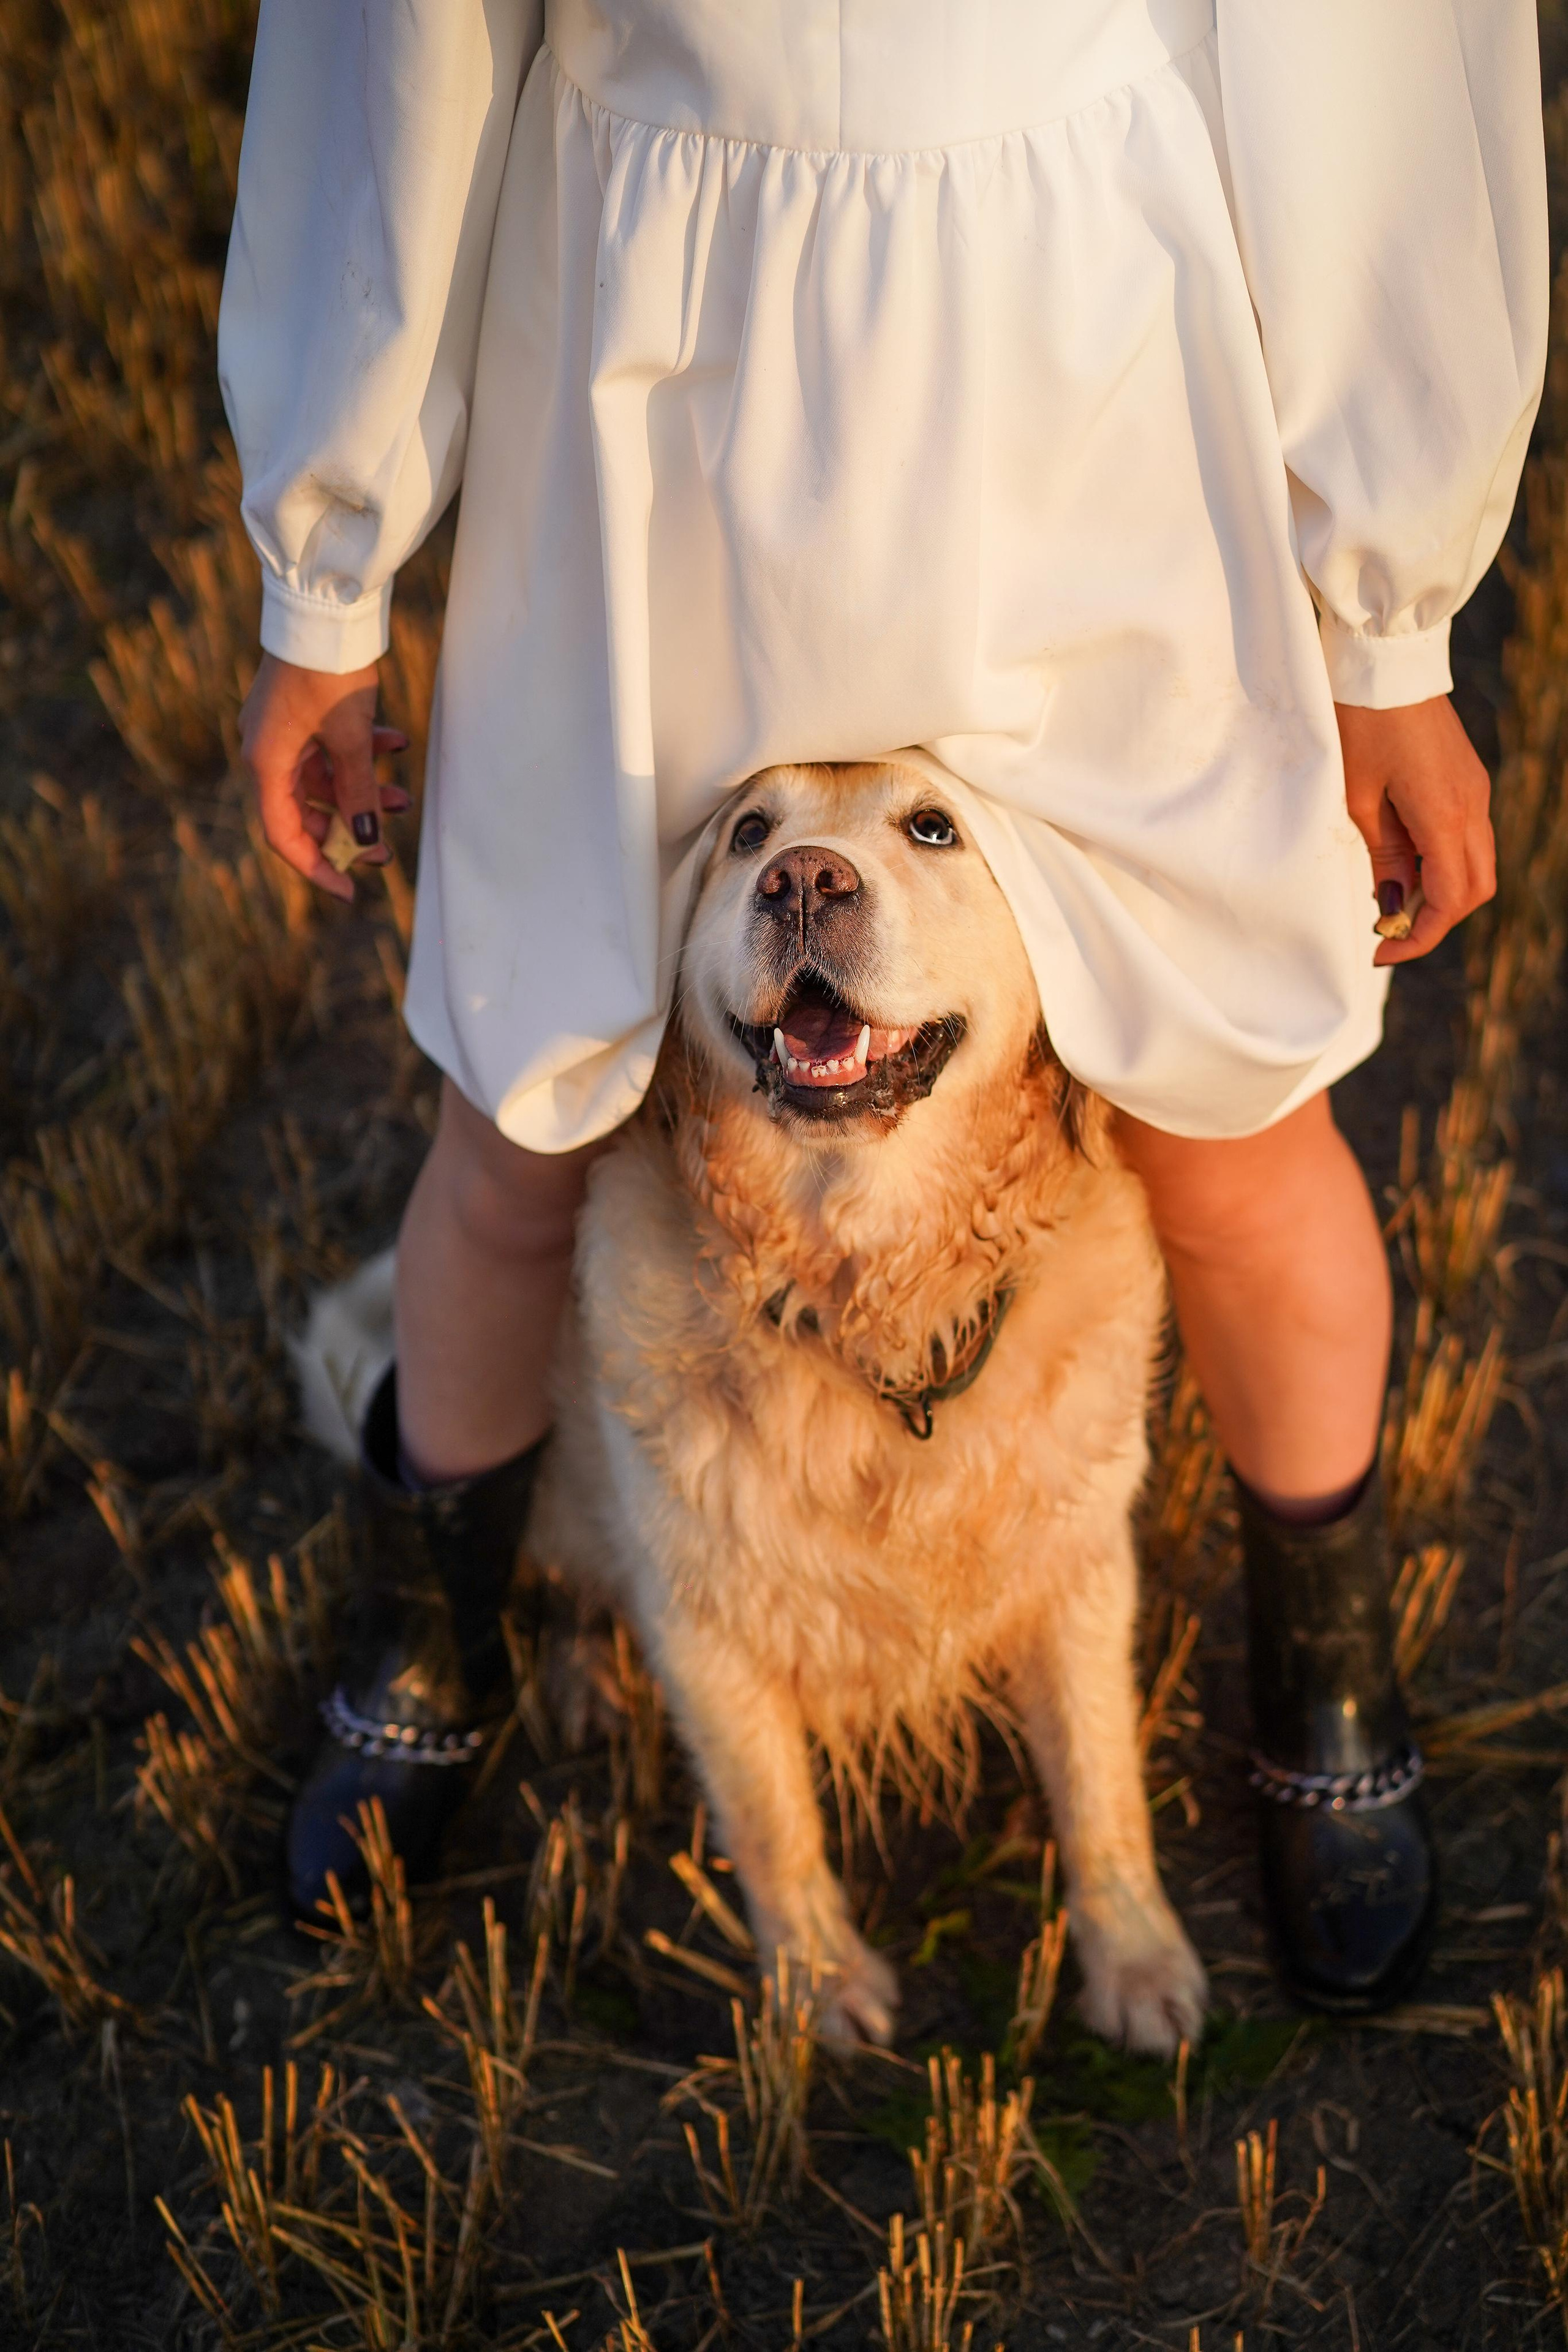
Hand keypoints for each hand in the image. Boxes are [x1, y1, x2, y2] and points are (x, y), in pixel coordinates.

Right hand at [239, 652, 411, 903]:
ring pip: (326, 779)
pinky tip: (398, 741)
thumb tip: (365, 837)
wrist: (325, 604)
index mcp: (266, 762)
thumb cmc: (329, 671)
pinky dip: (363, 752)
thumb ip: (358, 791)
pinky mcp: (302, 710)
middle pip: (307, 811)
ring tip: (405, 796)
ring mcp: (284, 729)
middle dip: (350, 828)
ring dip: (364, 789)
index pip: (284, 835)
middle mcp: (267, 749)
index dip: (317, 867)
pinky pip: (331, 747)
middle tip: (388, 848)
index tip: (350, 891)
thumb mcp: (351, 738)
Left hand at [1336, 697, 1494, 967]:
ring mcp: (1475, 791)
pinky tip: (1404, 866)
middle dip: (1435, 920)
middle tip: (1387, 933)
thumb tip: (1394, 906)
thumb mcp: (1358, 798)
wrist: (1385, 662)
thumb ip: (1384, 857)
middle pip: (1474, 889)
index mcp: (1446, 815)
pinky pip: (1466, 838)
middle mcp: (1473, 805)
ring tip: (1391, 903)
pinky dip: (1441, 865)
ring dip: (1439, 893)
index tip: (1381, 951)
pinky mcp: (1468, 780)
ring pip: (1475, 865)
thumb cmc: (1359, 724)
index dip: (1420, 936)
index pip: (1451, 899)